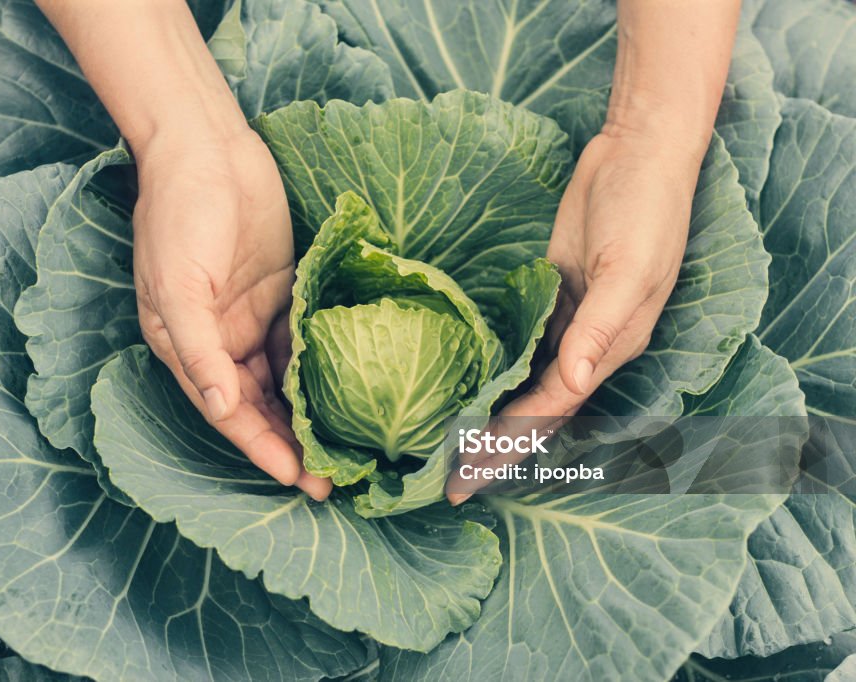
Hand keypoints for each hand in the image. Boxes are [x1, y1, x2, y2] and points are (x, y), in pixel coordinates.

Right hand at [133, 128, 330, 499]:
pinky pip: (303, 341)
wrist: (208, 150)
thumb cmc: (181, 214)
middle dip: (292, 445)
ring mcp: (253, 318)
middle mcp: (220, 341)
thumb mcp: (177, 285)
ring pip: (285, 381)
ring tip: (345, 450)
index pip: (229, 412)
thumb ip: (198, 349)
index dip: (261, 448)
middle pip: (260, 407)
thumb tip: (221, 408)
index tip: (296, 478)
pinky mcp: (284, 292)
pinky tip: (349, 392)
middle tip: (330, 482)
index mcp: (187, 347)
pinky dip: (320, 368)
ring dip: (310, 415)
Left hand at [446, 129, 701, 504]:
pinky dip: (496, 372)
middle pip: (532, 412)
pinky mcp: (549, 297)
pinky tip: (468, 387)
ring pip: (523, 385)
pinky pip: (519, 347)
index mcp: (608, 350)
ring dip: (491, 418)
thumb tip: (572, 383)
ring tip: (451, 450)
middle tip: (447, 485)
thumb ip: (599, 326)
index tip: (466, 477)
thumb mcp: (628, 268)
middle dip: (493, 450)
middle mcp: (586, 347)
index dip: (506, 447)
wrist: (636, 157)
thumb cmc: (644, 211)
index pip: (548, 413)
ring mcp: (565, 323)